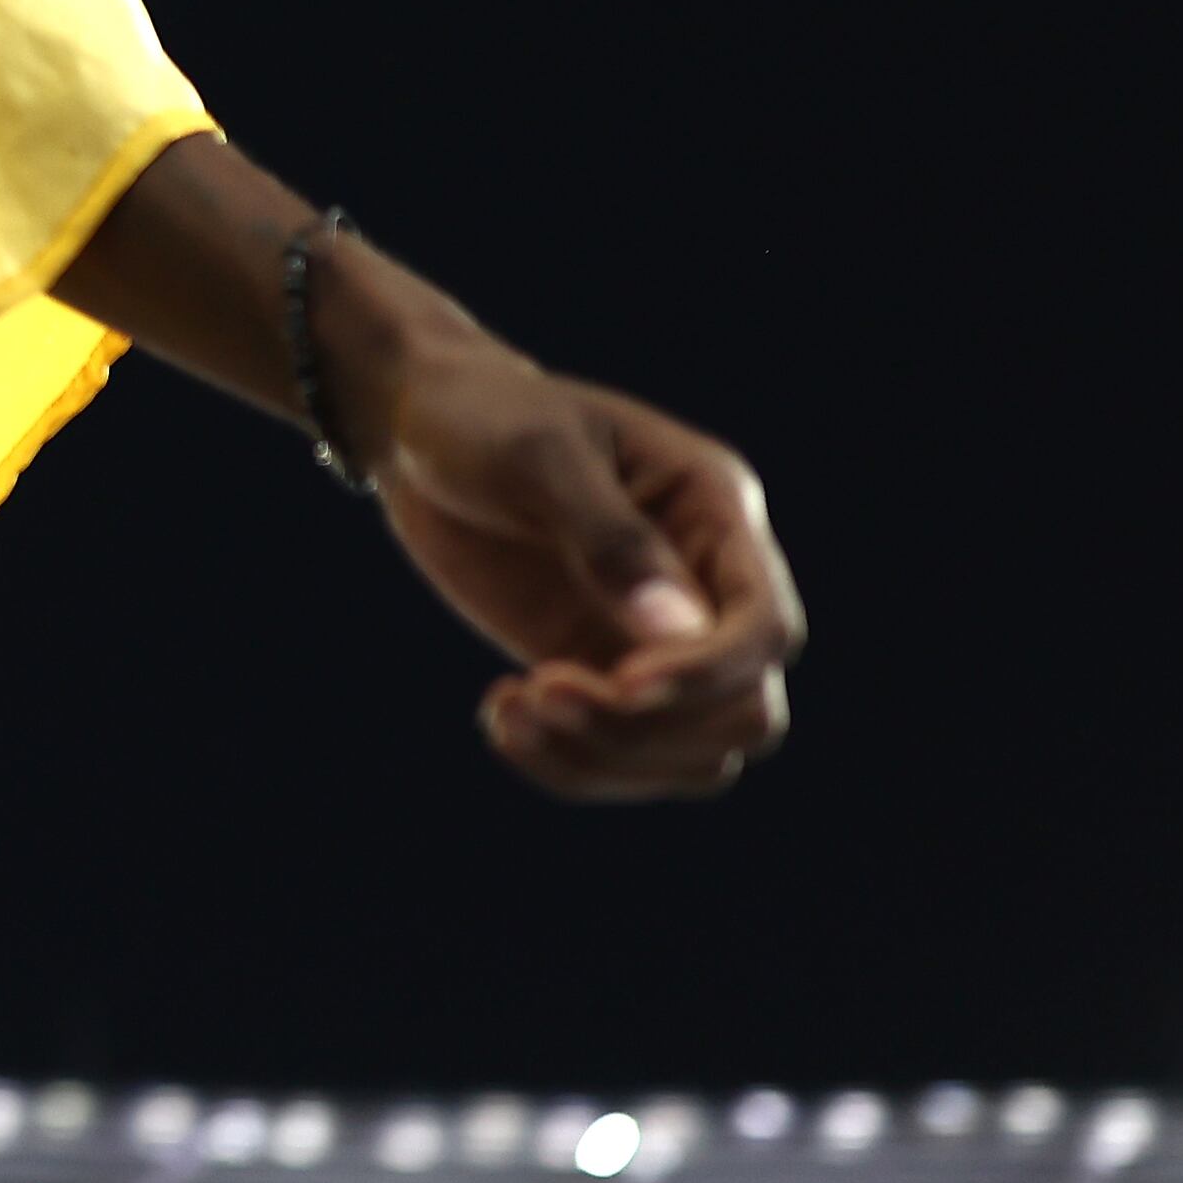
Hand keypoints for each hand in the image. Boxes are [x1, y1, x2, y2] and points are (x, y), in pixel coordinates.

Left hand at [367, 333, 801, 800]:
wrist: (418, 430)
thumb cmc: (484, 417)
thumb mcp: (536, 453)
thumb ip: (608, 536)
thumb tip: (676, 632)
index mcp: (714, 512)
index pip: (764, 626)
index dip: (709, 672)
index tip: (618, 683)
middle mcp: (706, 585)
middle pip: (743, 711)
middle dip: (647, 728)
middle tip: (542, 689)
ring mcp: (658, 640)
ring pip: (694, 756)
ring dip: (605, 760)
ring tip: (512, 710)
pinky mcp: (604, 673)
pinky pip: (626, 760)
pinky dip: (570, 765)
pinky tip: (502, 715)